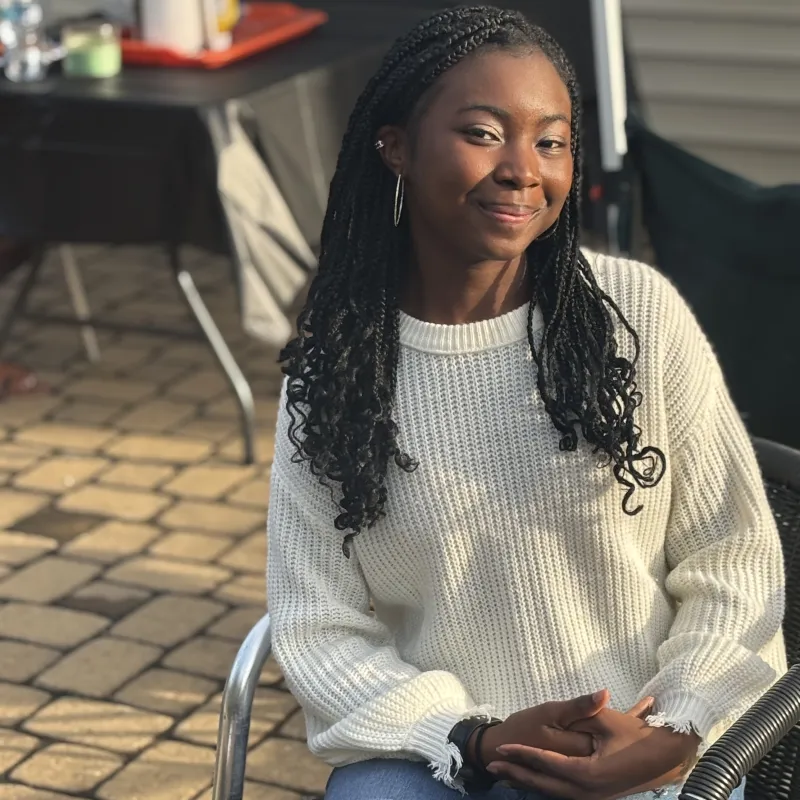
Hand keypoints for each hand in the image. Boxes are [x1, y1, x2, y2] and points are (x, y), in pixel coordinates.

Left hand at [486, 699, 699, 798]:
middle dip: (519, 774)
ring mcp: (594, 797)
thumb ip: (588, 709)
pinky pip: (565, 791)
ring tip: (506, 773)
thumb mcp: (609, 720)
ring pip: (554, 791)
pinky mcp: (598, 795)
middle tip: (494, 765)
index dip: (524, 755)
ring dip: (530, 781)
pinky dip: (546, 784)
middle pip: (545, 784)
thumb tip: (595, 692)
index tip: (503, 747)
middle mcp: (589, 792)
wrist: (667, 759)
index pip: (548, 764)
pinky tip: (533, 779)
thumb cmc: (636, 737)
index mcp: (590, 774)